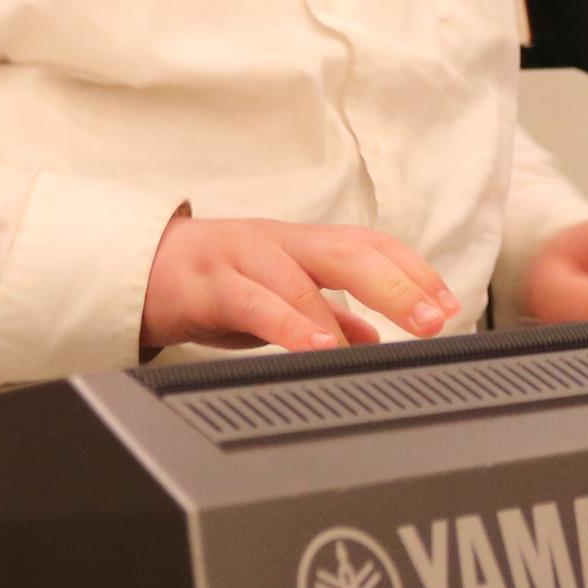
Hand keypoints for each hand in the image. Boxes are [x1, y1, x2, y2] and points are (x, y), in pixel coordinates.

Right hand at [142, 215, 457, 356]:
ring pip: (300, 274)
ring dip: (342, 310)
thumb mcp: (279, 298)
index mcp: (304, 244)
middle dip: (398, 284)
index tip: (449, 304)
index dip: (414, 271)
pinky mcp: (209, 283)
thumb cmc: (215, 283)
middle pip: (349, 251)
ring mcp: (244, 258)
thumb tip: (375, 338)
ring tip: (377, 342)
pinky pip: (253, 302)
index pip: (372, 245)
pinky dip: (288, 324)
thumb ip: (327, 315)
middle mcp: (281, 242)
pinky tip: (315, 345)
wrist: (138, 271)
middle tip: (434, 320)